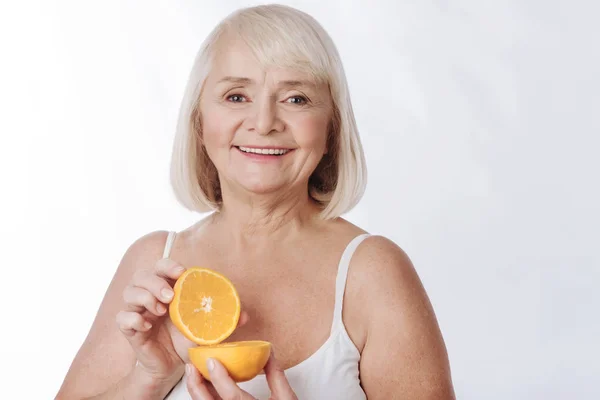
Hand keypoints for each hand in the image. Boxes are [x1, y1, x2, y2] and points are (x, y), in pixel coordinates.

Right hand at [116, 258, 248, 384]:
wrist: (172, 365)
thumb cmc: (187, 339)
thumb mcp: (208, 328)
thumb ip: (225, 320)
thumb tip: (245, 315)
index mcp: (167, 288)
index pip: (161, 266)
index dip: (168, 265)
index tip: (181, 272)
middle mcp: (149, 296)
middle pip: (141, 275)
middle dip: (154, 282)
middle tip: (170, 296)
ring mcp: (138, 311)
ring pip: (129, 292)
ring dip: (144, 297)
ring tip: (161, 310)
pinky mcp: (130, 329)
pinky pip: (122, 318)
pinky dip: (132, 318)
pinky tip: (146, 325)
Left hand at [185, 351, 297, 399]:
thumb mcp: (286, 399)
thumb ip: (276, 376)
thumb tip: (268, 352)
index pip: (232, 397)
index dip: (220, 378)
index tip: (211, 360)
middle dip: (196, 386)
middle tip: (191, 367)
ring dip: (197, 392)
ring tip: (194, 375)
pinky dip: (205, 399)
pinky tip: (203, 389)